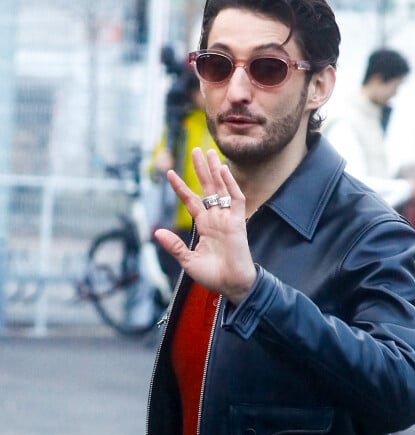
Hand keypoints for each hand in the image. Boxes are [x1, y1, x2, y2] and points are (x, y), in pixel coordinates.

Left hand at [155, 148, 256, 304]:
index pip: (191, 201)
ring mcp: (227, 218)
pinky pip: (235, 199)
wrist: (232, 285)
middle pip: (207, 188)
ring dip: (215, 171)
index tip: (169, 172)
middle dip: (201, 170)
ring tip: (209, 152)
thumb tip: (157, 233)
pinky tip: (222, 171)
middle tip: (195, 150)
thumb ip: (174, 246)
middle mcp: (215, 218)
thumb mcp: (187, 261)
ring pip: (221, 188)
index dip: (180, 187)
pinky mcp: (238, 222)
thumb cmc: (212, 276)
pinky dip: (230, 184)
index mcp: (204, 226)